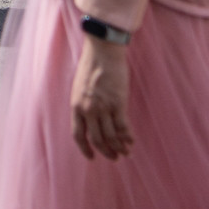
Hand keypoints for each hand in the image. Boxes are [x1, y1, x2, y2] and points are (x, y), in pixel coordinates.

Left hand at [70, 35, 131, 159]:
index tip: (92, 157)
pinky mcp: (118, 103)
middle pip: (97, 140)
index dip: (85, 149)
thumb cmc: (92, 66)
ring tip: (126, 153)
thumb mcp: (79, 87)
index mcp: (76, 106)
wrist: (102, 51)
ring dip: (119, 148)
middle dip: (106, 152)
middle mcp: (88, 110)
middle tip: (114, 157)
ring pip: (111, 137)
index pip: (78, 135)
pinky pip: (123, 127)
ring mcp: (103, 107)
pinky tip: (132, 142)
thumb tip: (90, 119)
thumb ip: (83, 104)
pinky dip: (128, 138)